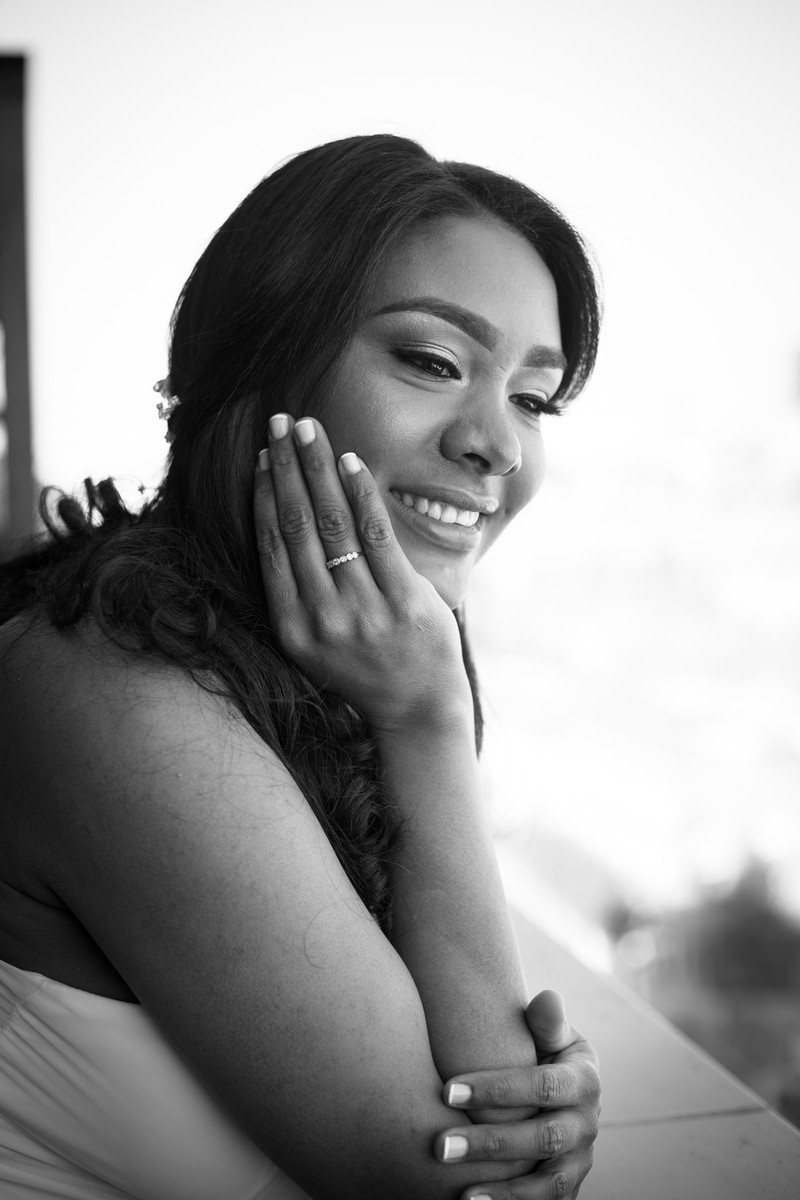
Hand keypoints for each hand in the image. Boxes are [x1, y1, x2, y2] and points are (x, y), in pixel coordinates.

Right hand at [253, 414, 469, 730]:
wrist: (416, 710)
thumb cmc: (364, 667)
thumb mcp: (315, 642)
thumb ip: (298, 593)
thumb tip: (282, 523)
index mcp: (292, 627)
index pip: (270, 546)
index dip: (265, 495)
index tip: (263, 456)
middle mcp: (320, 618)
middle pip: (296, 526)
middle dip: (287, 467)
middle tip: (280, 423)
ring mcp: (362, 610)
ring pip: (331, 524)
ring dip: (318, 468)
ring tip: (309, 429)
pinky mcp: (402, 600)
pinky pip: (375, 534)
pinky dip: (360, 493)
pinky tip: (350, 461)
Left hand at [435, 991, 600, 1198]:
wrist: (560, 1089)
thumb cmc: (541, 1052)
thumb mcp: (550, 1033)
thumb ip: (545, 1021)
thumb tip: (546, 999)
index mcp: (584, 1080)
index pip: (542, 1086)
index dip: (496, 1089)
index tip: (447, 1091)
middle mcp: (587, 1124)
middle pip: (543, 1138)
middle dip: (490, 1142)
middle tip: (440, 1145)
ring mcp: (580, 1160)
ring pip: (549, 1182)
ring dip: (505, 1191)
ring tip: (461, 1193)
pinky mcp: (568, 1187)